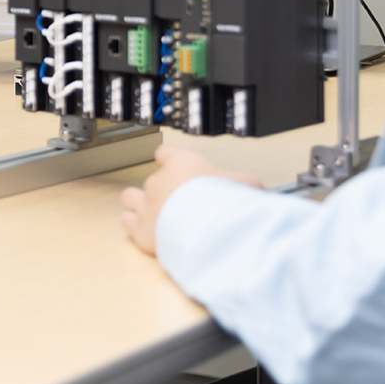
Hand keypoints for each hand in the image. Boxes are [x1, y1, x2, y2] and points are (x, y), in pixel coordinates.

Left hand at [120, 145, 262, 254]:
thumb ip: (246, 184)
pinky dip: (135, 225)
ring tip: (155, 214)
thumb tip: (256, 189)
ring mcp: (147, 204)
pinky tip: (147, 231)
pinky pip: (127, 221)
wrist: (209, 231)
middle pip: (152, 179)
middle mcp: (160, 180)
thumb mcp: (248, 185)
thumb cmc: (226, 204)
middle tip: (179, 204)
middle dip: (163, 190)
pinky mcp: (140, 229)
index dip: (169, 161)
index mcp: (181, 163)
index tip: (175, 168)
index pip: (165, 152)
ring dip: (139, 204)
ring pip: (131, 196)